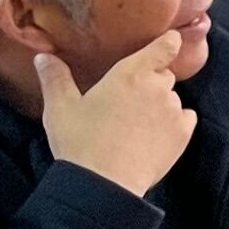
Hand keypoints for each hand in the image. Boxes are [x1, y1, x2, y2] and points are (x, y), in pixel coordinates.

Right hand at [35, 32, 196, 196]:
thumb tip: (43, 56)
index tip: (165, 44)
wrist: (103, 185)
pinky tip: (153, 137)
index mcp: (131, 73)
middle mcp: (158, 86)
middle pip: (163, 75)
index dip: (168, 43)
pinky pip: (185, 119)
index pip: (166, 45)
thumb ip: (55, 78)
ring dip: (160, 106)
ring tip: (135, 126)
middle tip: (128, 102)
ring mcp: (173, 109)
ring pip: (172, 99)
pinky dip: (174, 124)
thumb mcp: (60, 109)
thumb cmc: (80, 143)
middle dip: (150, 83)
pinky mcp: (183, 133)